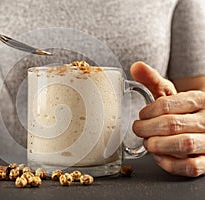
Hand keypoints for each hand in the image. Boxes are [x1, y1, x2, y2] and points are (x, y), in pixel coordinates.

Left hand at [131, 61, 204, 176]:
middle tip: (139, 130)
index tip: (141, 116)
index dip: (147, 113)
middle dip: (147, 129)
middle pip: (171, 125)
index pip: (167, 105)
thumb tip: (136, 66)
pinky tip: (159, 156)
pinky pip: (190, 167)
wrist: (204, 123)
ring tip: (148, 142)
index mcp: (198, 99)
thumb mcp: (170, 93)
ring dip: (157, 145)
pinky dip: (170, 164)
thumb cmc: (183, 110)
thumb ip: (153, 81)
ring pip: (182, 145)